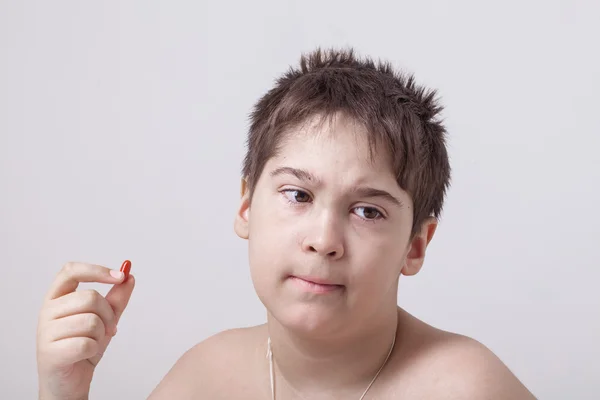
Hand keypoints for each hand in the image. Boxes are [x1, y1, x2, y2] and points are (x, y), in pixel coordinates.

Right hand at [36, 262, 134, 399]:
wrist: (69, 381)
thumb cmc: (83, 347)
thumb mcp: (104, 319)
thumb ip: (116, 298)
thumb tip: (129, 276)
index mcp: (56, 298)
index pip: (70, 271)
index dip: (96, 270)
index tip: (120, 275)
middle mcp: (47, 312)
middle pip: (90, 297)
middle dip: (108, 314)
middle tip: (108, 328)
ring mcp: (46, 332)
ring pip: (91, 321)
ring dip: (101, 334)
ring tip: (94, 342)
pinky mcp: (51, 353)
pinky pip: (87, 343)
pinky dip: (94, 349)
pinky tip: (86, 354)